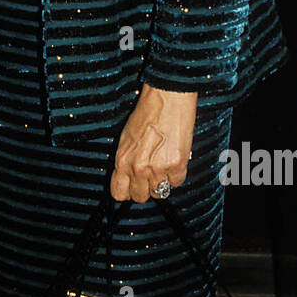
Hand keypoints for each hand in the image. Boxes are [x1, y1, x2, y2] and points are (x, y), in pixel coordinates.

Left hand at [110, 84, 196, 202]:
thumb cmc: (148, 113)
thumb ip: (126, 160)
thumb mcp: (127, 138)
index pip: (119, 193)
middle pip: (141, 197)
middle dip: (146, 187)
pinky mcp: (177, 165)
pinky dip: (177, 173)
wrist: (167, 99)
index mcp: (122, 160)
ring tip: (163, 162)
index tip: (132, 187)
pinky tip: (173, 158)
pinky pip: (176, 182)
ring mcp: (158, 168)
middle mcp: (138, 167)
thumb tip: (128, 177)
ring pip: (160, 192)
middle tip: (151, 173)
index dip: (127, 191)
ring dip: (162, 180)